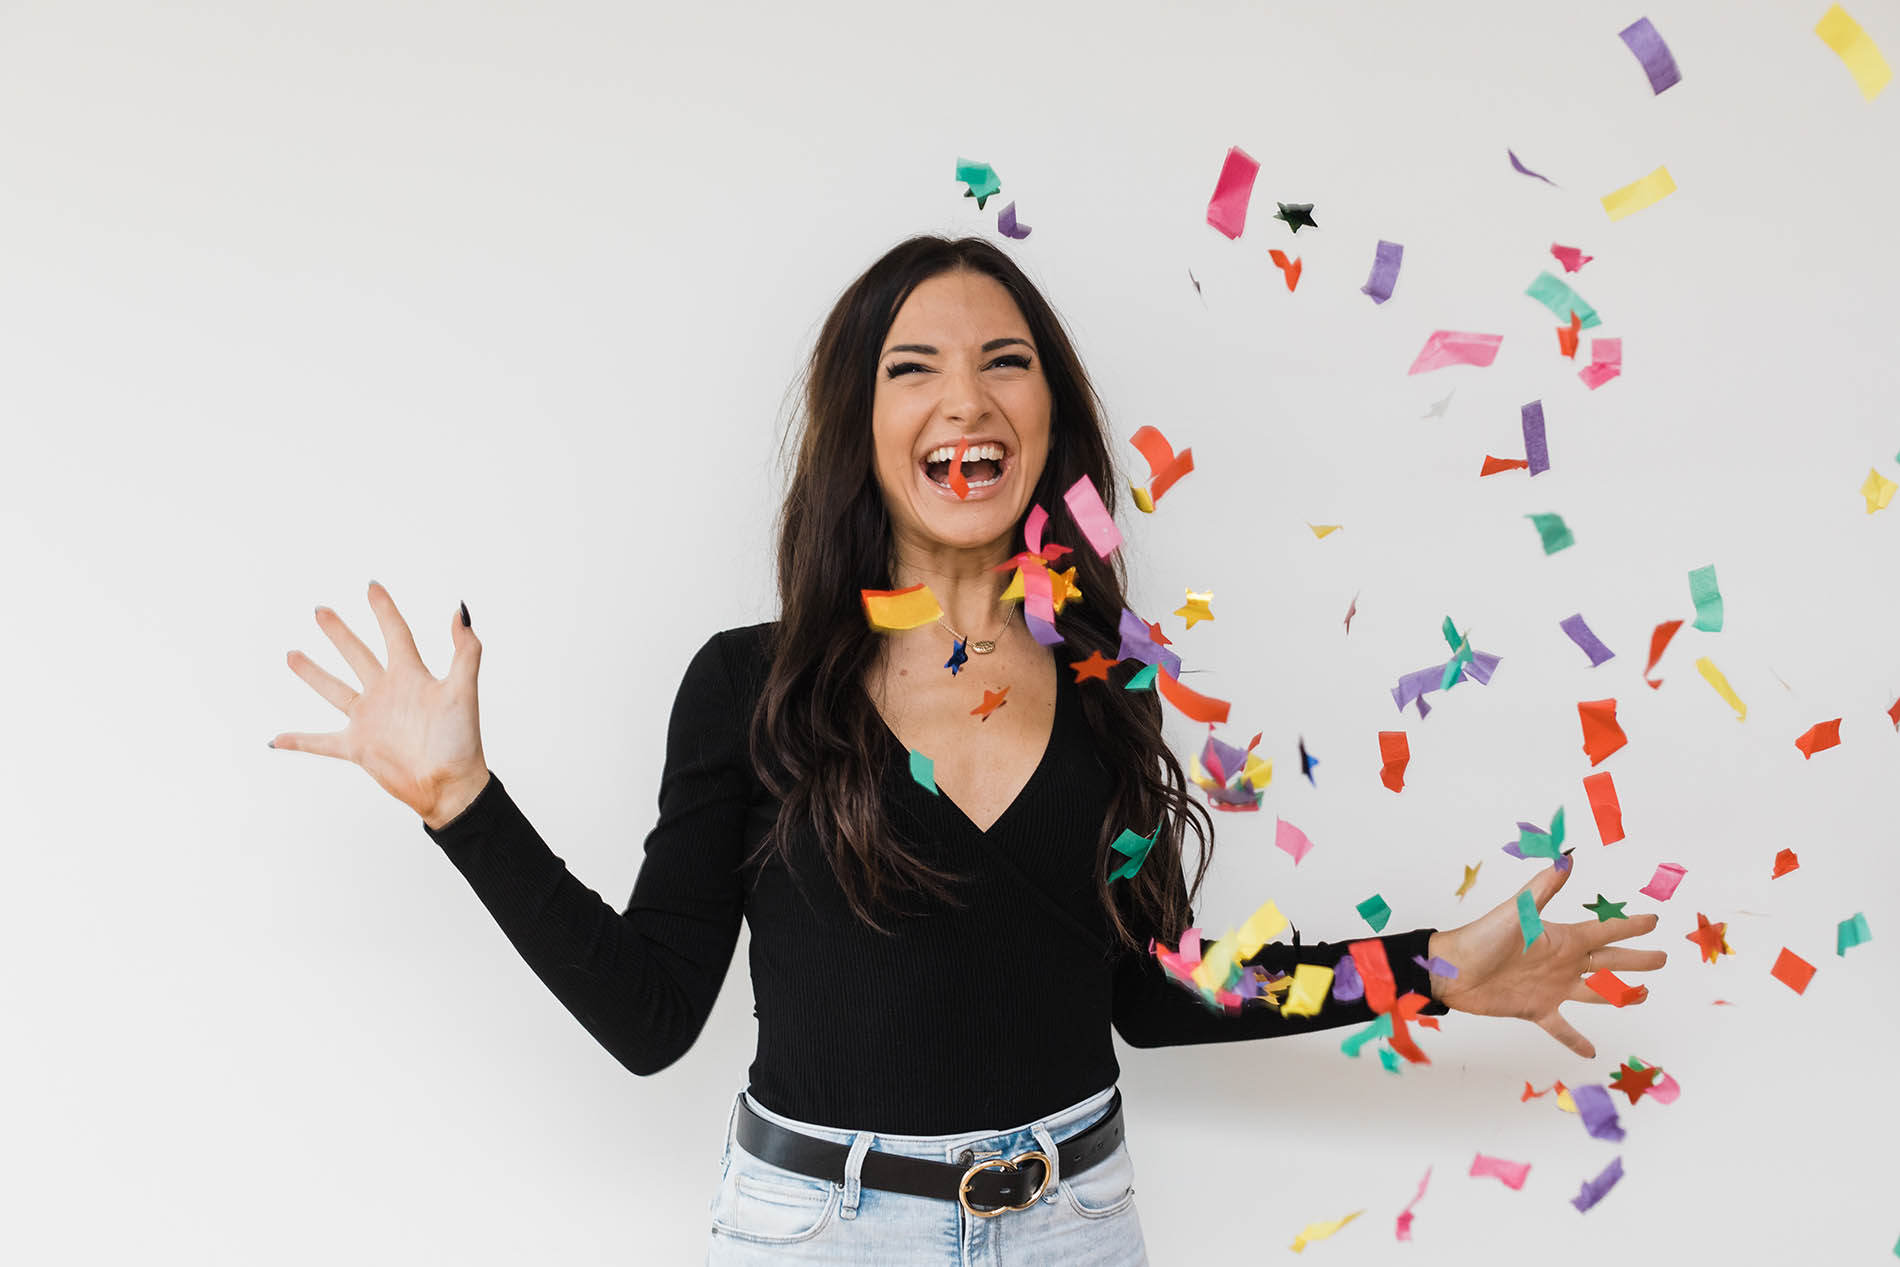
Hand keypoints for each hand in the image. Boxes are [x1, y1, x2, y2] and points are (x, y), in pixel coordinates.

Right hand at [270, 580, 488, 825]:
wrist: (450, 785)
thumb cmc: (461, 740)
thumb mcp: (464, 691)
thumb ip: (465, 651)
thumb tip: (459, 611)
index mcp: (411, 676)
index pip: (395, 634)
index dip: (384, 610)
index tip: (371, 586)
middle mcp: (386, 692)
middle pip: (357, 654)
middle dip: (339, 633)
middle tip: (320, 610)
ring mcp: (370, 719)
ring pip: (334, 689)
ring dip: (313, 673)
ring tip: (292, 654)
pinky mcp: (358, 747)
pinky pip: (321, 742)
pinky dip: (299, 741)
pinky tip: (275, 738)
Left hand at [1425, 853, 1665, 1058]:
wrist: (1451, 971)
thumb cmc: (1481, 937)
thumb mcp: (1516, 912)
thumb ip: (1542, 889)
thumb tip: (1566, 858)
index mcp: (1561, 938)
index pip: (1605, 931)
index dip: (1630, 927)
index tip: (1654, 921)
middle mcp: (1562, 962)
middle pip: (1609, 962)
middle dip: (1636, 960)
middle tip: (1663, 958)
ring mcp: (1551, 987)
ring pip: (1595, 993)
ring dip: (1619, 995)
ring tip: (1642, 995)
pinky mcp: (1535, 1010)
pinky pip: (1561, 1027)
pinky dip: (1575, 1039)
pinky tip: (1590, 1051)